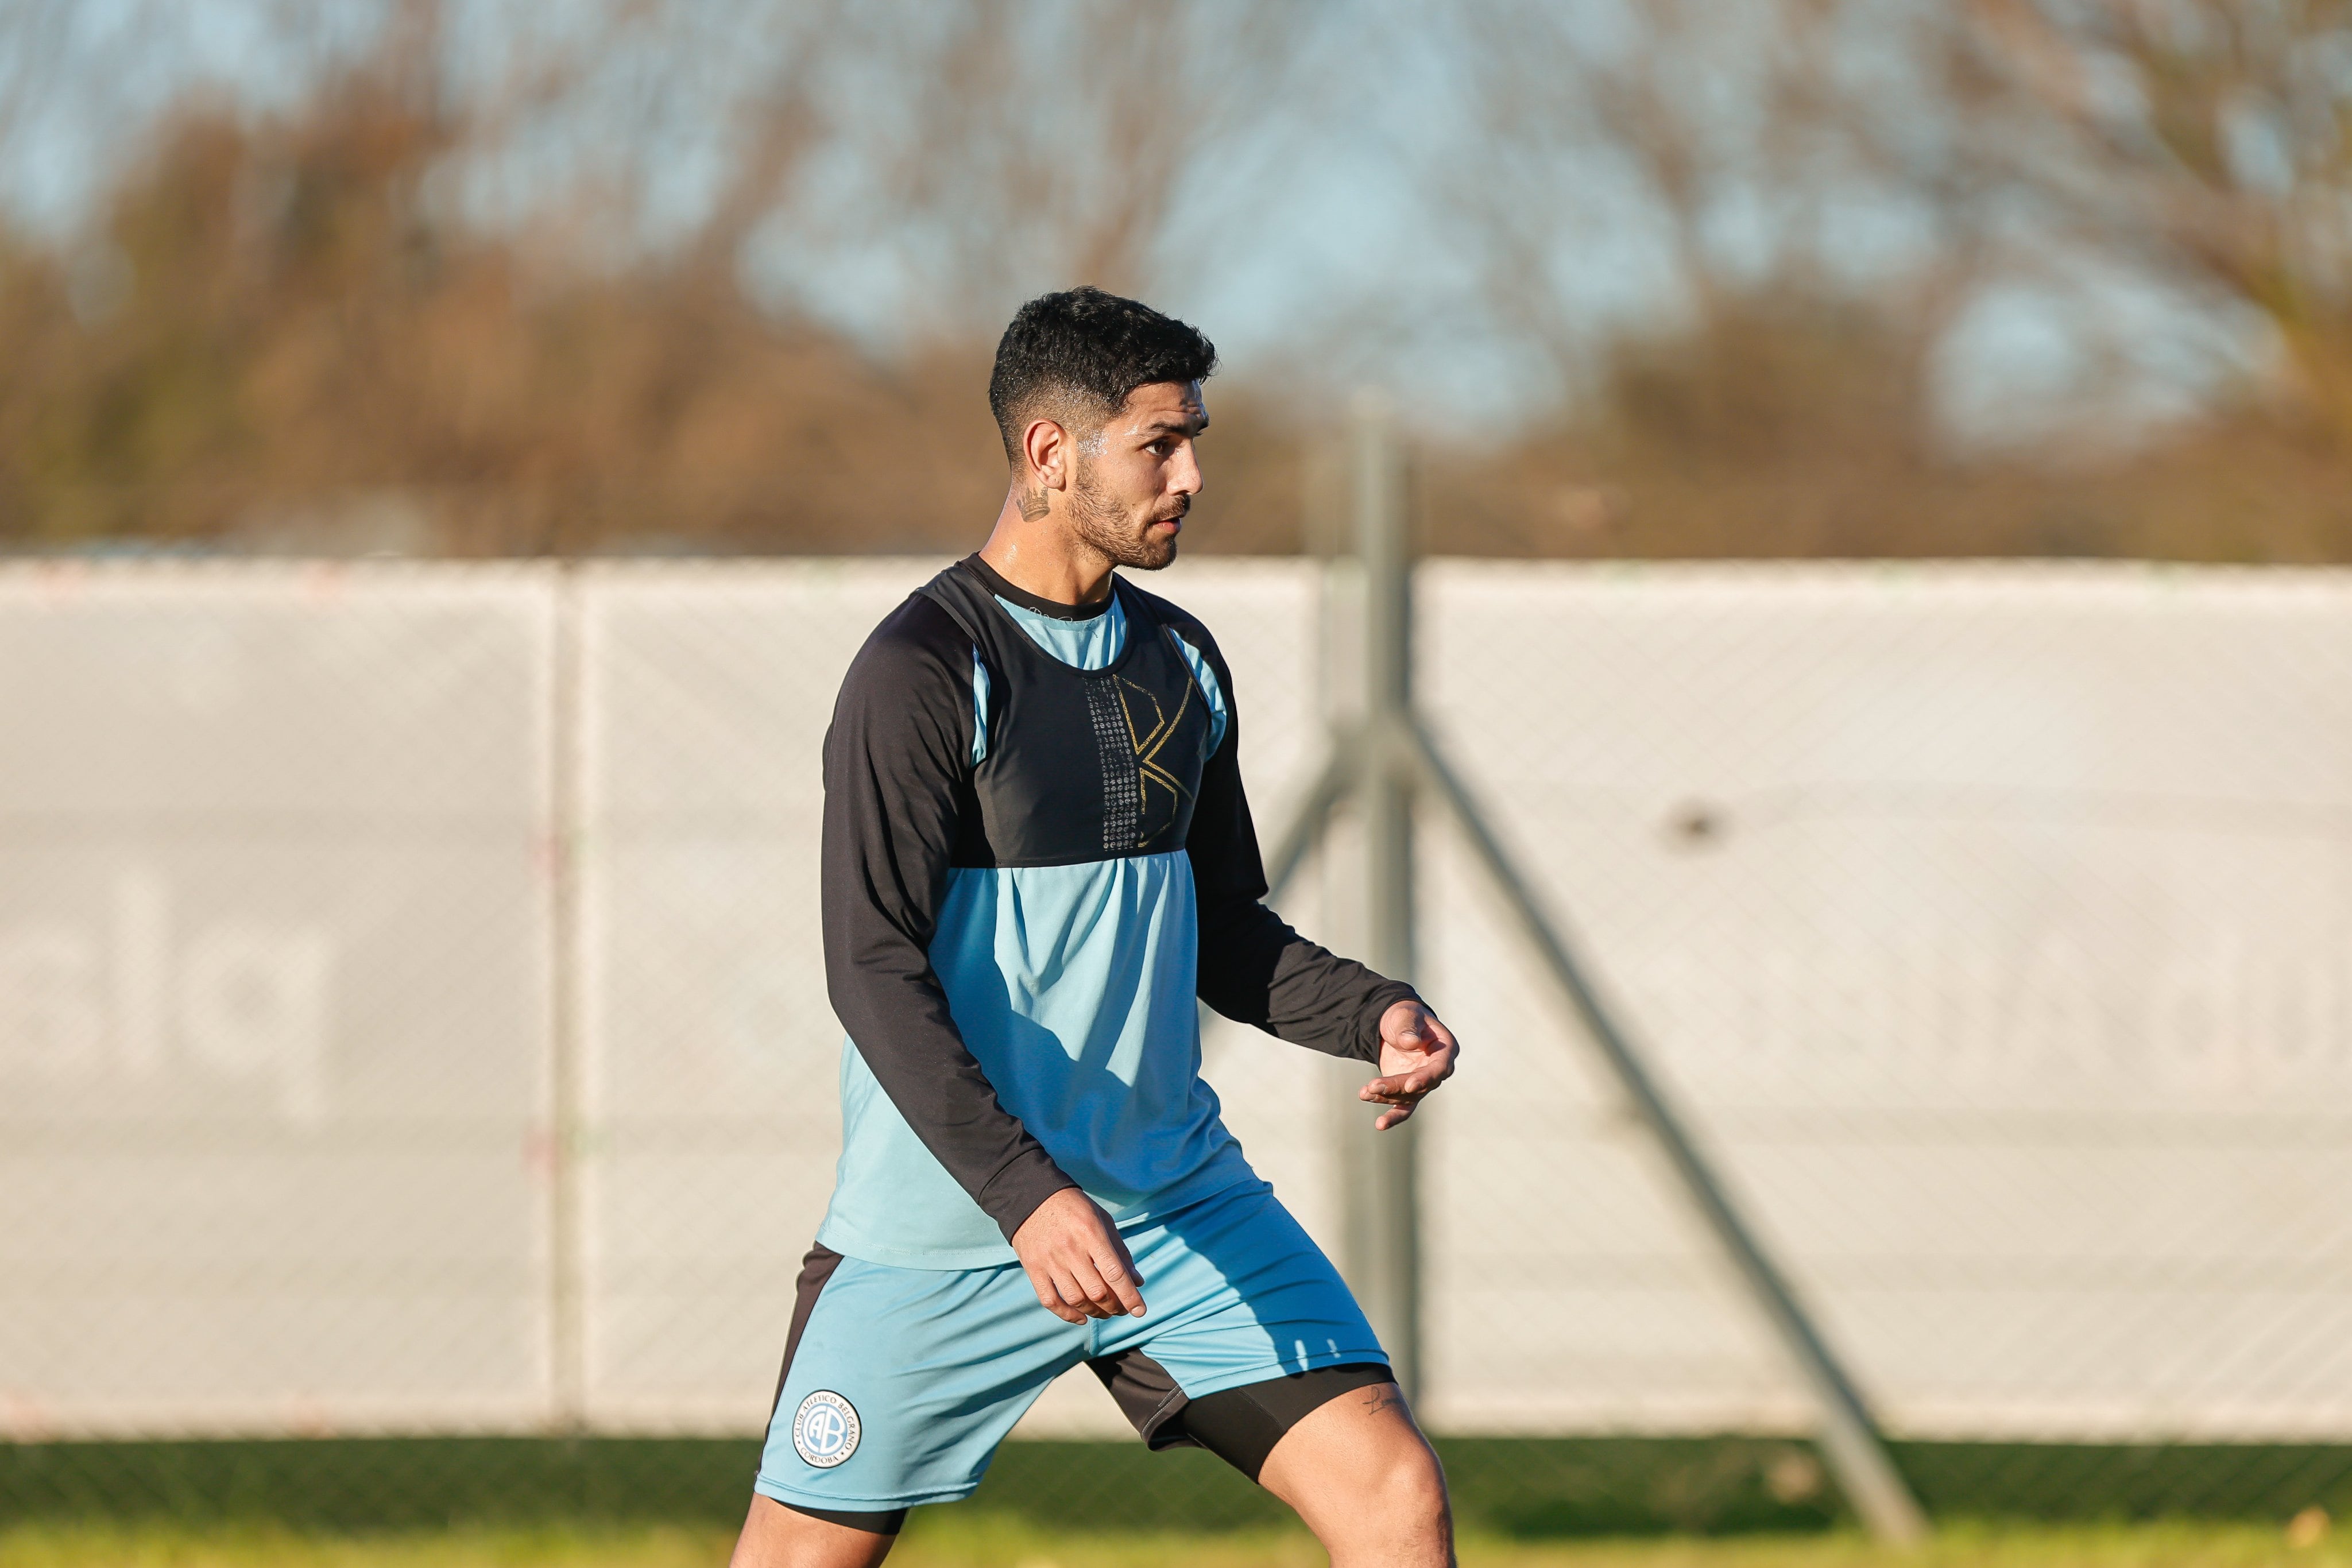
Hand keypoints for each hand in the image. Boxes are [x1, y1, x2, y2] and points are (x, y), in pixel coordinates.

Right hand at [1010, 1187, 1146, 1322]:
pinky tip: (1081, 1317)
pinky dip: (1067, 1314)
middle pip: (1096, 1291)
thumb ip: (1120, 1251)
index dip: (1130, 1296)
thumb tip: (1137, 1282)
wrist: (1031, 1196)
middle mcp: (1070, 1248)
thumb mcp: (1102, 1220)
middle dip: (1114, 1306)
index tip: (1140, 1311)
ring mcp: (1049, 1260)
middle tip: (1122, 1309)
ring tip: (1104, 1312)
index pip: (1115, 1273)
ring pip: (1076, 1299)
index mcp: (1091, 1232)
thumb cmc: (1074, 1208)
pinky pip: (1050, 1300)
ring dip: (1095, 1312)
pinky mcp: (1033, 1268)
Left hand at [1359, 999, 1458, 1130]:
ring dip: (1385, 1096)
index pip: (1440, 1067)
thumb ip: (1408, 1027)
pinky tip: (1380, 1125)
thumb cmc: (1404, 1016)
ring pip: (1408, 1097)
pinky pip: (1403, 1106)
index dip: (1426, 1077)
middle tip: (1373, 1085)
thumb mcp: (1405, 1015)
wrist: (1394, 1025)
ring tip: (1364, 1092)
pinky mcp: (1408, 1090)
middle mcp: (1438, 1069)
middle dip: (1396, 1087)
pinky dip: (1392, 1116)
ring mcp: (1423, 1082)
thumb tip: (1411, 1042)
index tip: (1409, 1085)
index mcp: (1446, 1048)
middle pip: (1421, 1085)